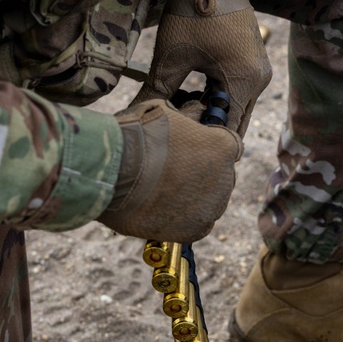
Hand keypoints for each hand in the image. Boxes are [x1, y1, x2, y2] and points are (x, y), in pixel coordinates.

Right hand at [99, 99, 241, 241]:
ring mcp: (211, 207)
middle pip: (220, 177)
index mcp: (224, 146)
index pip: (229, 147)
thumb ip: (186, 116)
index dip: (209, 147)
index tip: (191, 148)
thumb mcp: (164, 110)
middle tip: (172, 171)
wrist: (113, 171)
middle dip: (201, 173)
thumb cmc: (135, 134)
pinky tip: (162, 210)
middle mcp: (226, 178)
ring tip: (161, 192)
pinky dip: (182, 220)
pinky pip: (196, 225)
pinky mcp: (195, 231)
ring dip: (192, 197)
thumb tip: (195, 112)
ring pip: (209, 203)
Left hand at [132, 0, 270, 136]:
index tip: (182, 144)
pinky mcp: (254, 64)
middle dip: (209, 131)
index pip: (230, 132)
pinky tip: (194, 97)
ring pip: (236, 109)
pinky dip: (219, 100)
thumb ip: (157, 93)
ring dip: (213, 115)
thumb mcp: (171, 57)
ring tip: (184, 113)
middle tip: (181, 134)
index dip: (205, 141)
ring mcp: (259, 72)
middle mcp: (258, 81)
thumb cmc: (191, 14)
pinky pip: (239, 93)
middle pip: (235, 123)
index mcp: (244, 82)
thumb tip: (136, 118)